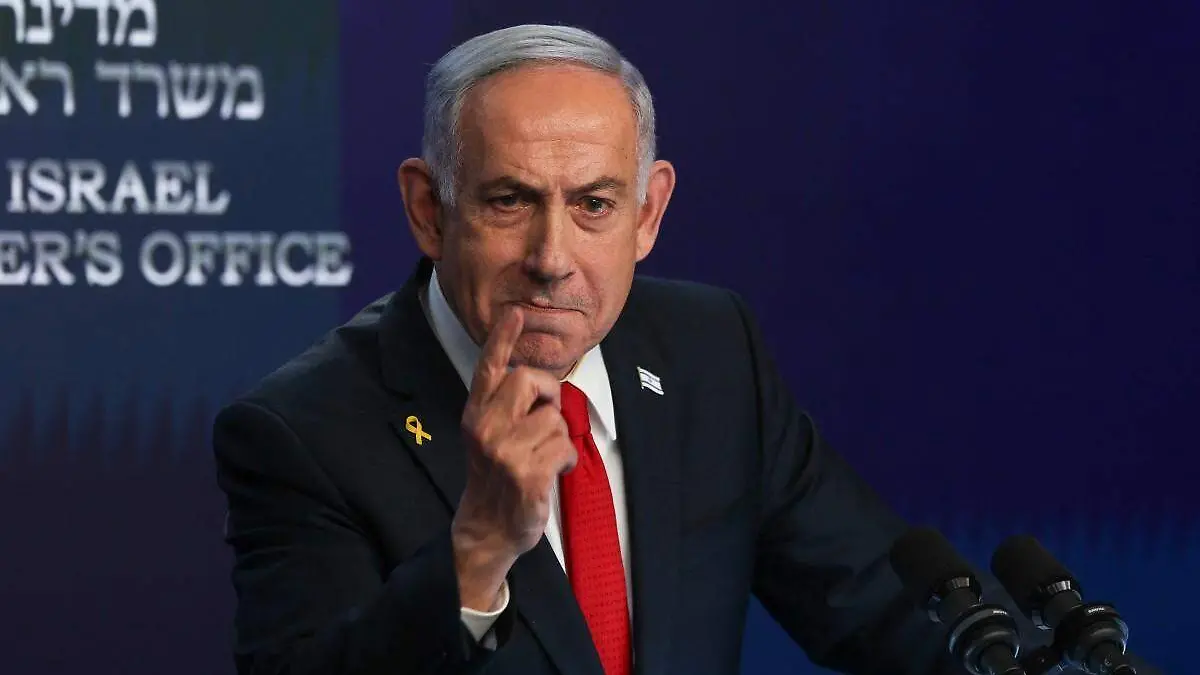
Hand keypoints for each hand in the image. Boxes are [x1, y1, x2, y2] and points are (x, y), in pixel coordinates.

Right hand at [451, 307, 577, 610]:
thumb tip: (541, 385)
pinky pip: (564, 448)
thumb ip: (505, 407)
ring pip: (554, 419)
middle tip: (545, 419)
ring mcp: (504, 451)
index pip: (489, 368)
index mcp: (476, 414)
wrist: (486, 528)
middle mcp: (485, 428)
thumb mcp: (488, 436)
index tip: (515, 314)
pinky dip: (565, 462)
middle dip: (550, 395)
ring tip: (540, 459)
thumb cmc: (495, 477)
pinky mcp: (526, 474)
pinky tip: (549, 474)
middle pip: (531, 380)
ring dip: (558, 440)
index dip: (502, 339)